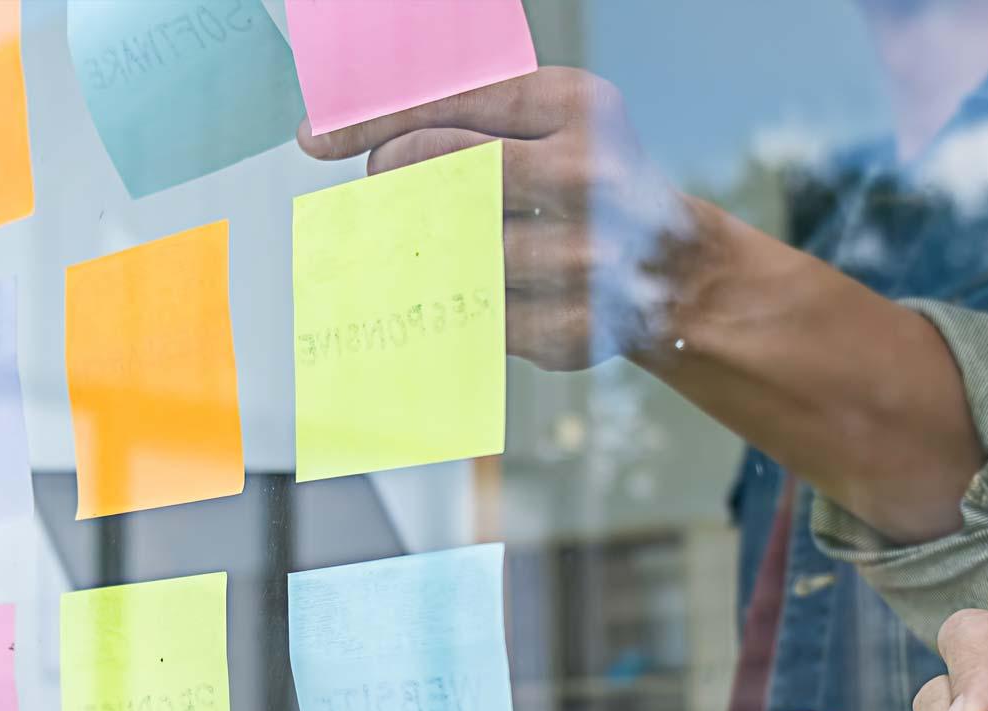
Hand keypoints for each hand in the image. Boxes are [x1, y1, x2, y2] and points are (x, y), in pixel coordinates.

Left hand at [297, 67, 715, 370]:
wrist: (673, 269)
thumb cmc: (580, 184)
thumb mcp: (544, 123)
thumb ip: (464, 113)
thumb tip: (353, 131)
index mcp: (578, 107)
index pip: (448, 106)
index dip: (372, 121)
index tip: (315, 138)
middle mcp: (588, 177)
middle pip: (433, 175)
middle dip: (388, 185)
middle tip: (381, 192)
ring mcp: (583, 259)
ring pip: (443, 251)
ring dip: (409, 249)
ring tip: (416, 241)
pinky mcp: (571, 328)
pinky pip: (467, 313)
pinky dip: (443, 300)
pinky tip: (451, 286)